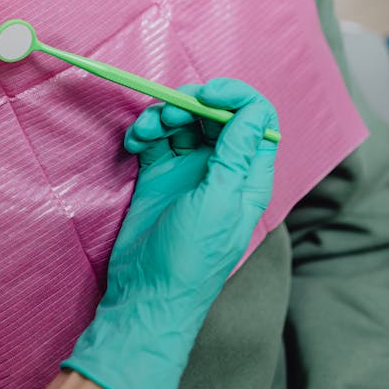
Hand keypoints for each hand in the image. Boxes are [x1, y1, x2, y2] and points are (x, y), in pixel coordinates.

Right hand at [63, 78, 278, 388]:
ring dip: (163, 116)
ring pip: (182, 122)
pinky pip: (154, 139)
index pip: (256, 119)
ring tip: (147, 131)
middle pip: (215, 114)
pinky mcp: (157, 175)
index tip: (206, 95)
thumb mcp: (219, 203)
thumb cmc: (192, 257)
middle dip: (193, 102)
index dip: (235, 98)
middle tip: (170, 111)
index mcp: (247, 176)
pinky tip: (132, 143)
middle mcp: (221, 168)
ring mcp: (188, 171)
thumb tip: (254, 112)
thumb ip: (235, 155)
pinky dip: (144, 132)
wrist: (146, 294)